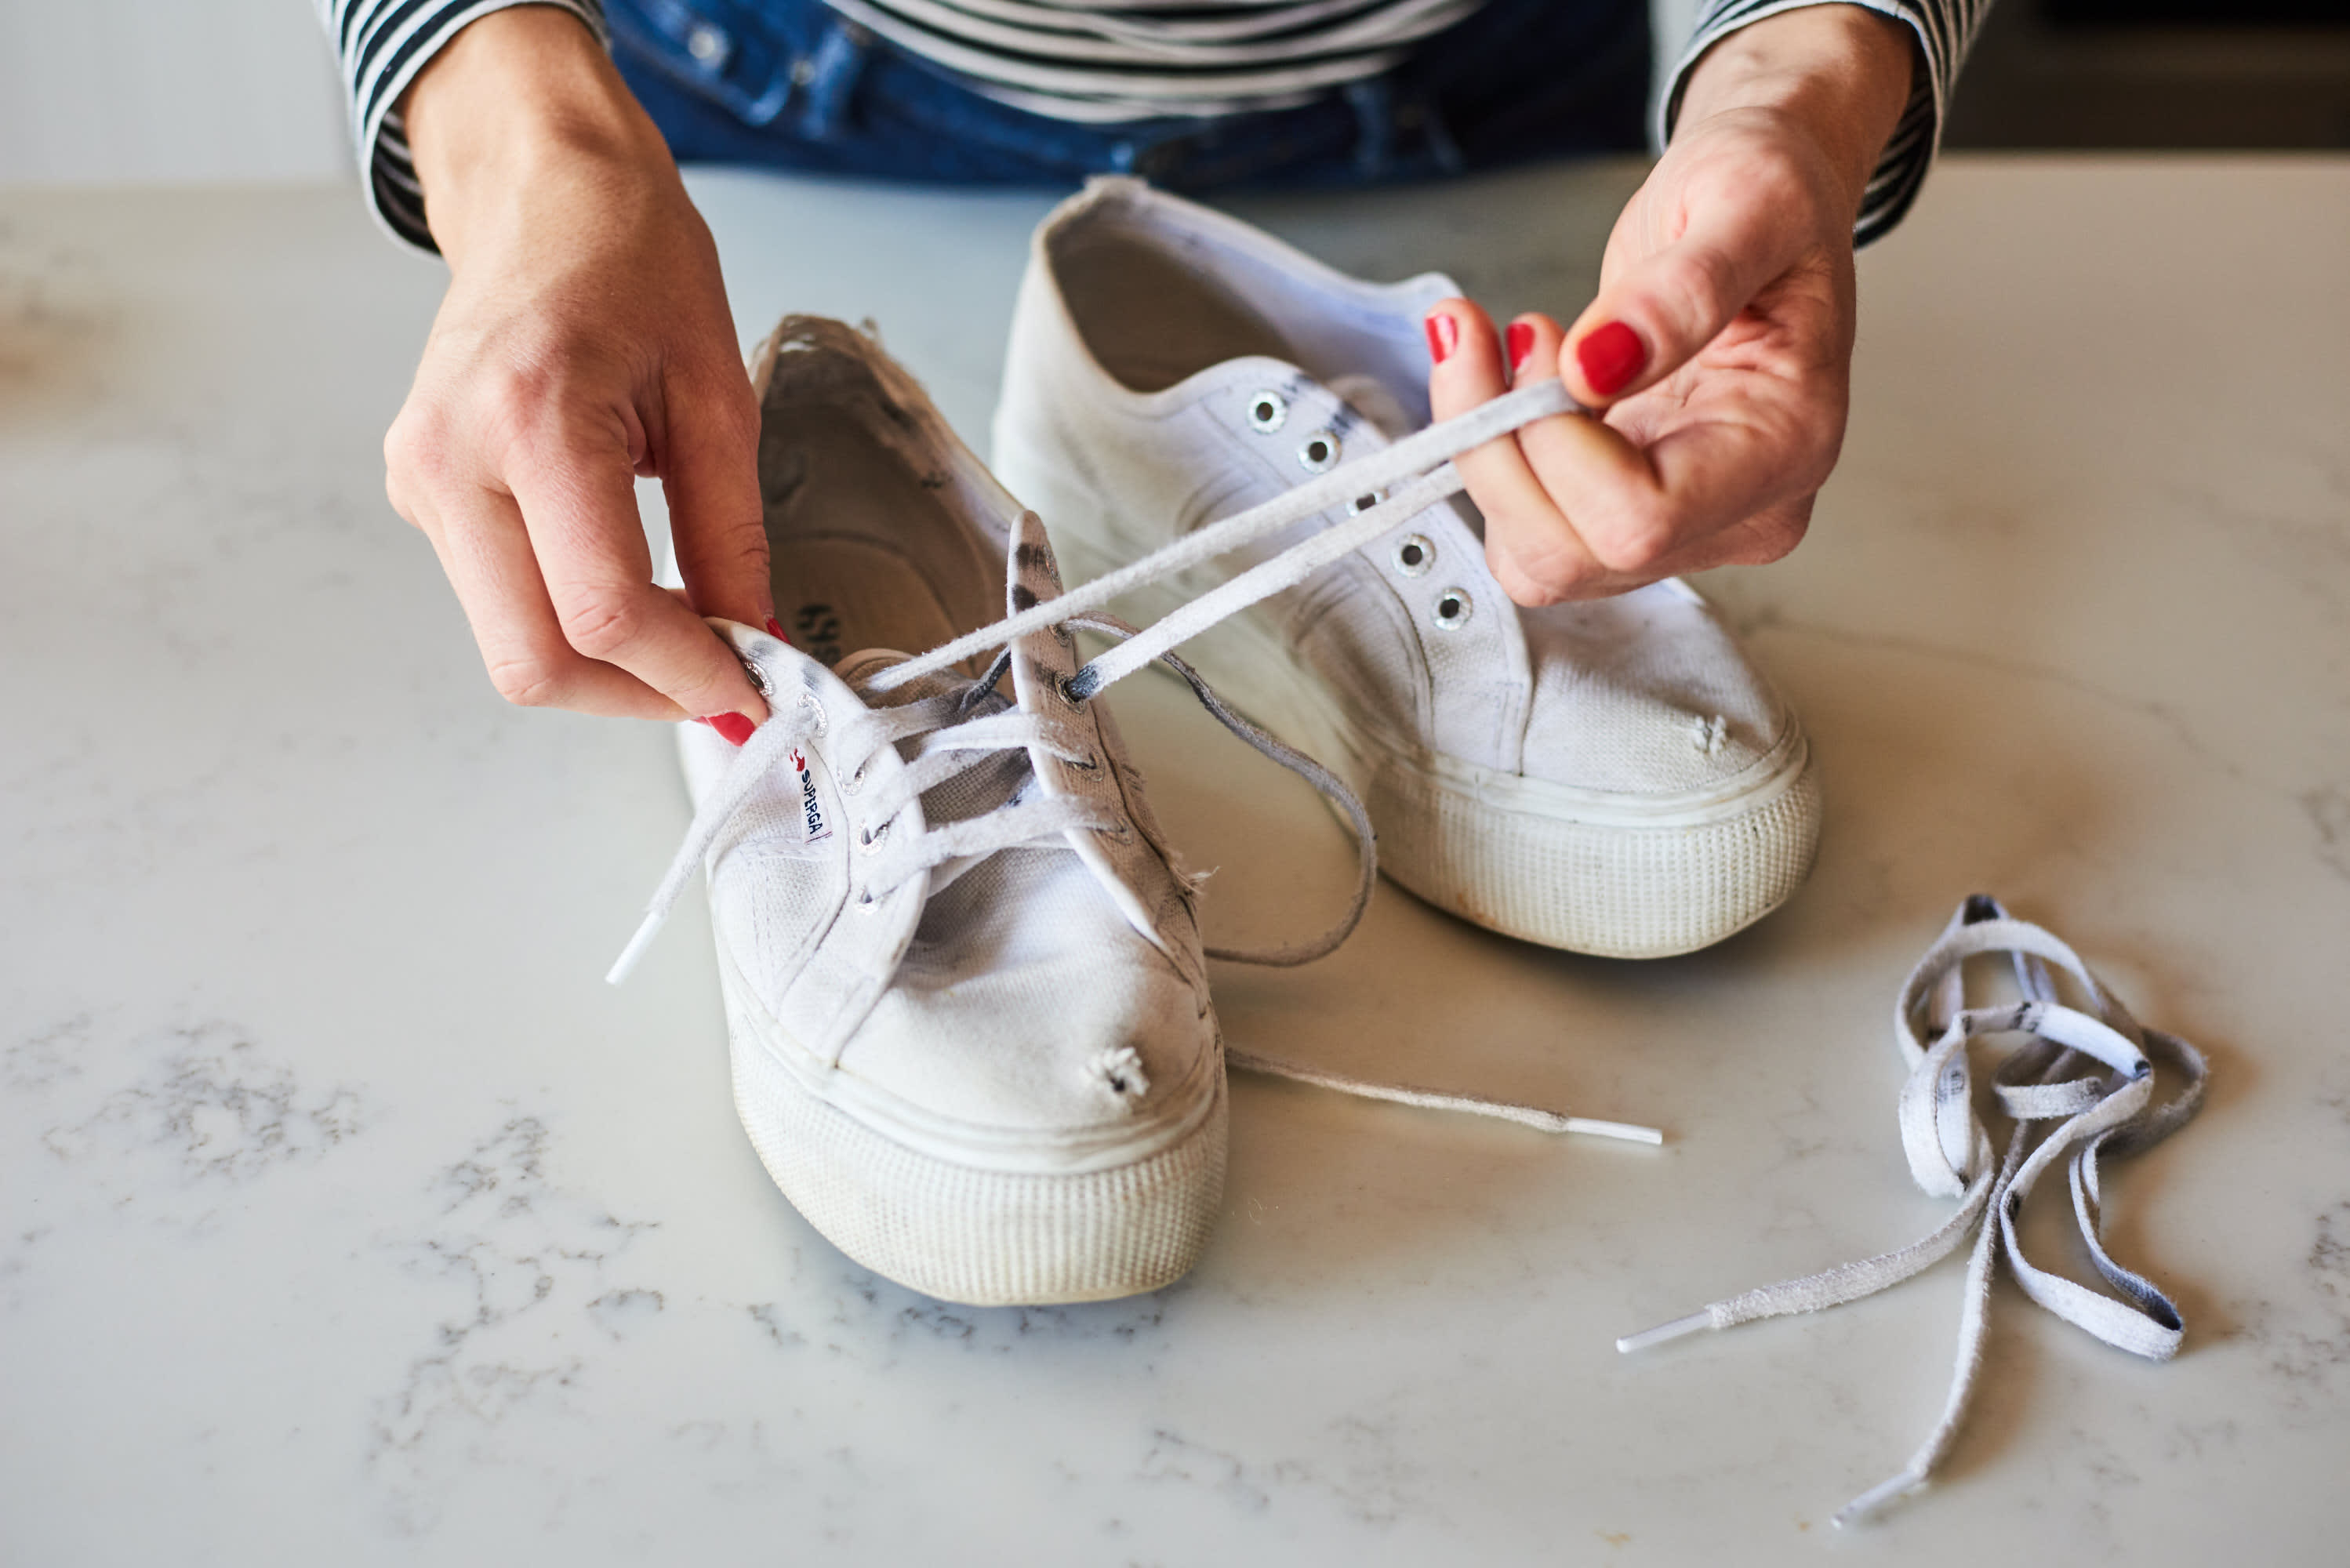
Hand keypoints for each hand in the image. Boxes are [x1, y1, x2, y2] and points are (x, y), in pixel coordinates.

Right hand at [386, 7, 769, 728]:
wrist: (542, 192)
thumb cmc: (629, 260)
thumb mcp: (717, 397)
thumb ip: (733, 539)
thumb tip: (754, 642)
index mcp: (530, 423)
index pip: (604, 613)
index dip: (687, 675)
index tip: (752, 692)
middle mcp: (452, 462)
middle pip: (534, 662)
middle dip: (636, 697)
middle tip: (721, 685)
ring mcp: (421, 483)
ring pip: (511, 648)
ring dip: (606, 670)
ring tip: (688, 633)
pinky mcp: (420, 494)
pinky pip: (498, 603)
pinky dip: (571, 625)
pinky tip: (632, 593)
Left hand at [1426, 5, 1915, 602]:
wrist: (1758, 205)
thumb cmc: (1771, 197)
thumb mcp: (1748, 201)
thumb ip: (1683, 288)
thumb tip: (1598, 365)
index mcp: (1785, 447)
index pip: (1640, 519)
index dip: (1557, 444)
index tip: (1538, 338)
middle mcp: (1738, 512)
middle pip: (1572, 554)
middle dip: (1501, 446)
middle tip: (1498, 335)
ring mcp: (1682, 524)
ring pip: (1537, 557)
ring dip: (1484, 453)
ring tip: (1489, 348)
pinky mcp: (1623, 511)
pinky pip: (1527, 528)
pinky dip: (1491, 457)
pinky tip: (1502, 381)